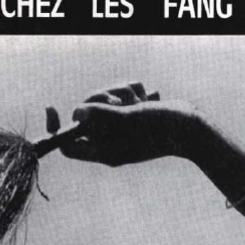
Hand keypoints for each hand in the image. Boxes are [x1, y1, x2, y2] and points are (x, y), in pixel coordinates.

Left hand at [47, 82, 201, 166]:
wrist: (192, 127)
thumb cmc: (161, 126)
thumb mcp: (127, 120)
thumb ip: (99, 116)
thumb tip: (75, 112)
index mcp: (104, 153)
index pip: (68, 145)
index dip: (57, 128)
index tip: (52, 107)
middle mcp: (110, 143)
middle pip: (86, 115)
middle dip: (100, 99)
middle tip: (119, 101)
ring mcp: (122, 129)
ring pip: (105, 101)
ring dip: (121, 91)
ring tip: (141, 99)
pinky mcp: (134, 116)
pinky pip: (122, 96)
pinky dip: (135, 91)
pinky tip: (149, 97)